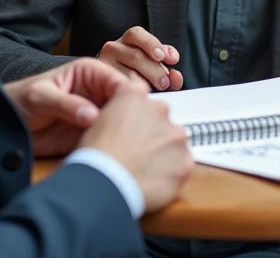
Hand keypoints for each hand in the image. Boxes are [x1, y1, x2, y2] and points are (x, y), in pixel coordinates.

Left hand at [5, 57, 140, 156]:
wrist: (5, 124)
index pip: (119, 82)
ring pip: (122, 122)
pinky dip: (114, 147)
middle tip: (136, 136)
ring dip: (126, 135)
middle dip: (133, 117)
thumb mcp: (40, 97)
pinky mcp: (93, 133)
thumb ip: (66, 104)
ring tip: (126, 148)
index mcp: (91, 72)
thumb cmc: (20, 100)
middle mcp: (99, 92)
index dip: (130, 97)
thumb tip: (92, 116)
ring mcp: (98, 114)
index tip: (135, 116)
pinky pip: (109, 139)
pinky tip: (116, 156)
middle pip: (127, 103)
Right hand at [79, 83, 192, 212]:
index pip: (141, 96)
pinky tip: (153, 182)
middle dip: (152, 134)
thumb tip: (120, 121)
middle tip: (136, 153)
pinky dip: (172, 173)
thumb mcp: (94, 122)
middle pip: (161, 120)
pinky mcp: (185, 161)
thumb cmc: (95, 157)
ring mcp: (175, 135)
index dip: (136, 115)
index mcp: (134, 95)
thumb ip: (115, 113)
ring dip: (164, 152)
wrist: (105, 185)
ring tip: (143, 170)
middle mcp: (160, 109)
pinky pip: (182, 165)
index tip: (131, 128)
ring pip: (174, 142)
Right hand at [97, 26, 183, 90]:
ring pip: (128, 74)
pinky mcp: (102, 80)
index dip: (151, 44)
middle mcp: (114, 48)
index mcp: (128, 38)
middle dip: (155, 70)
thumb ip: (167, 62)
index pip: (137, 34)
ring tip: (156, 90)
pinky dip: (134, 91)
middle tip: (165, 83)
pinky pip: (121, 87)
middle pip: (136, 56)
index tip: (163, 56)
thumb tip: (176, 76)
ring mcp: (106, 64)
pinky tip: (142, 94)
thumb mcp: (154, 59)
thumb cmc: (139, 67)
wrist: (111, 76)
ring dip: (146, 83)